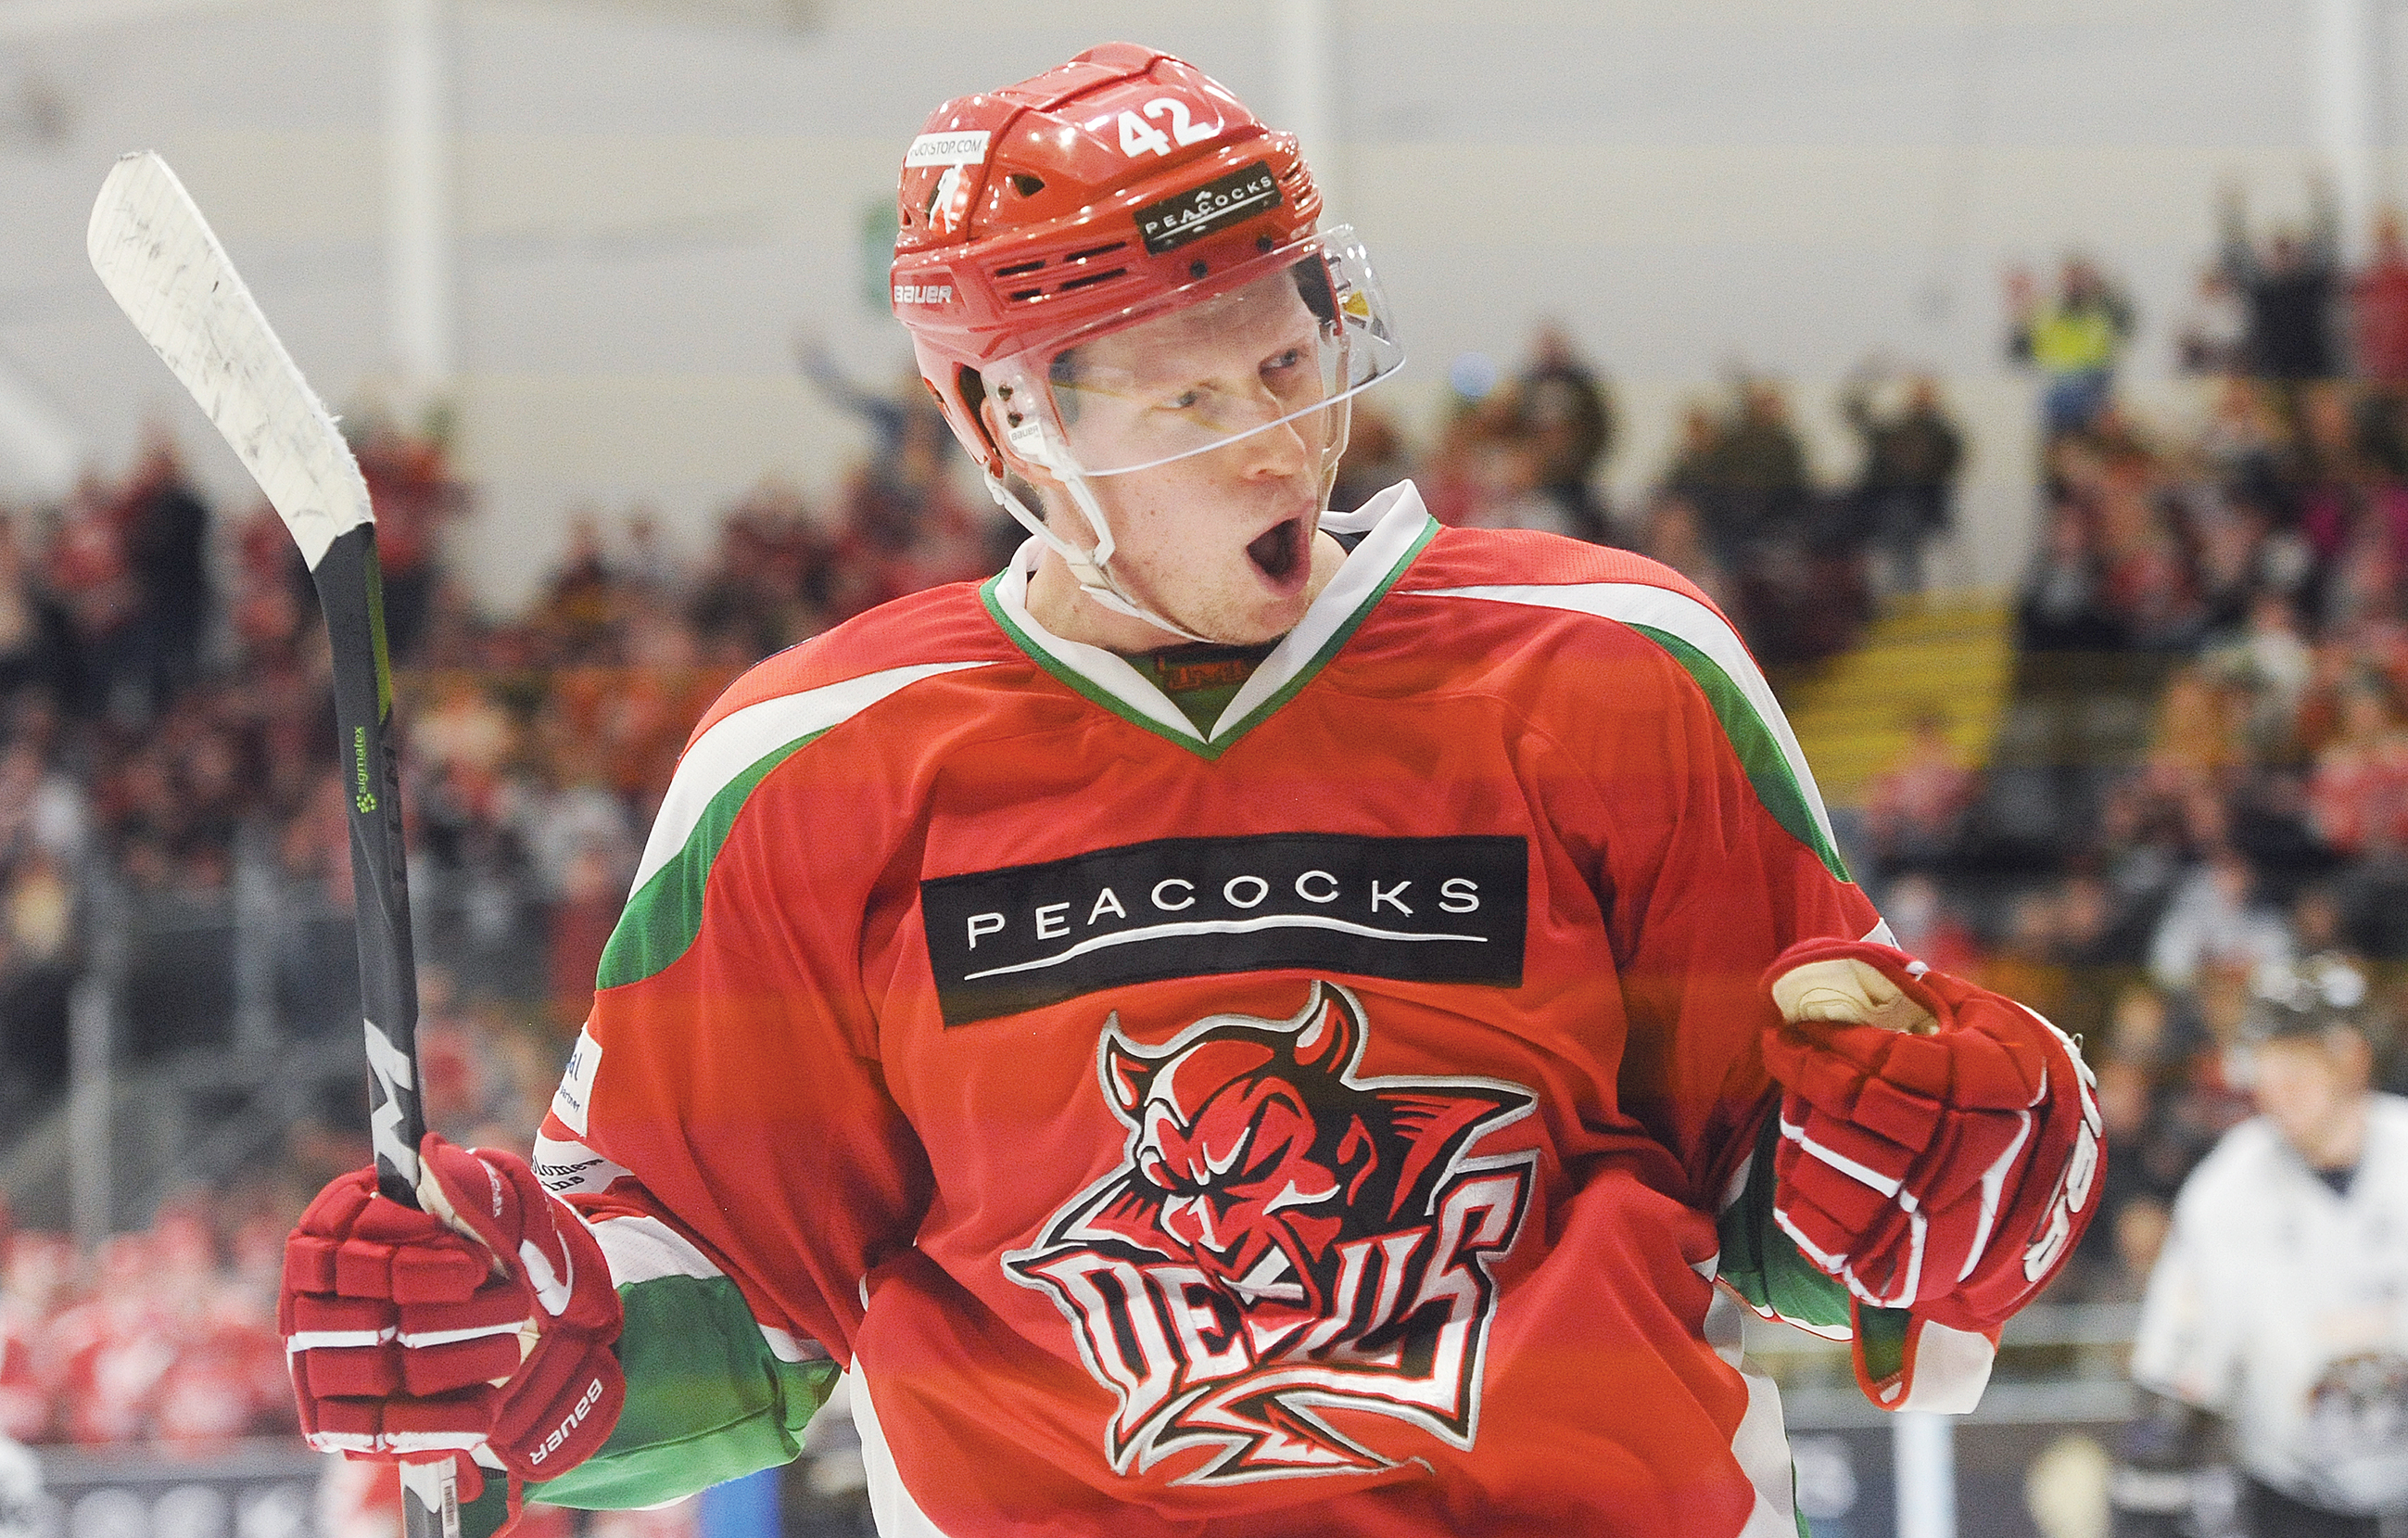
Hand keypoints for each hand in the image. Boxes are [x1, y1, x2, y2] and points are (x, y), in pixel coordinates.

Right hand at [280, 1136, 623, 1508]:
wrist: (526, 1321)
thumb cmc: (501, 1251)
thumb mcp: (505, 1209)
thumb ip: (471, 1185)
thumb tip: (427, 1155)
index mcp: (331, 1233)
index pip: (334, 1236)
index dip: (403, 1249)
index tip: (473, 1262)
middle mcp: (308, 1298)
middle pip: (362, 1309)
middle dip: (449, 1311)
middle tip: (515, 1304)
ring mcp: (316, 1363)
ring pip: (375, 1368)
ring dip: (455, 1361)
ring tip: (512, 1348)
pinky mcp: (338, 1422)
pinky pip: (371, 1431)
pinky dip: (435, 1424)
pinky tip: (486, 1412)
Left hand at [1758, 939, 2102, 1328]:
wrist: (2058, 1191)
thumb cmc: (2014, 1085)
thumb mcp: (1988, 1023)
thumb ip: (1918, 990)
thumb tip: (1830, 957)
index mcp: (1981, 1092)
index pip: (1872, 1065)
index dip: (1816, 1044)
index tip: (1782, 1031)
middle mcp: (1958, 1158)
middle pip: (1842, 1115)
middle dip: (1802, 1081)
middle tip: (1790, 1062)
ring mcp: (1931, 1219)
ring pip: (1823, 1171)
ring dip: (1796, 1137)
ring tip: (1801, 1116)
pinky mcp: (1903, 1267)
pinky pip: (1819, 1234)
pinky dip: (1797, 1199)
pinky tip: (1805, 1170)